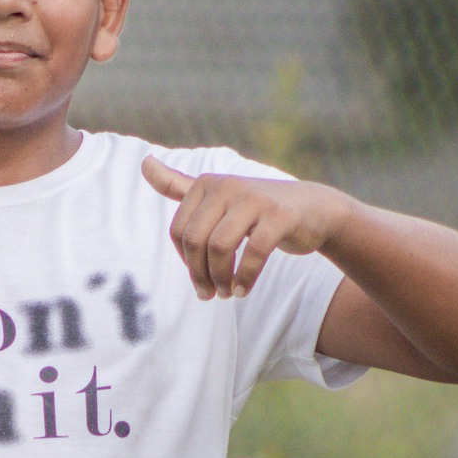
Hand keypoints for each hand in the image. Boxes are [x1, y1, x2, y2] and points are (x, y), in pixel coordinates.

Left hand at [140, 155, 347, 300]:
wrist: (314, 210)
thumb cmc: (258, 209)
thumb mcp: (217, 196)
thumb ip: (179, 185)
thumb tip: (144, 163)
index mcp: (207, 184)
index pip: (179, 232)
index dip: (186, 262)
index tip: (199, 279)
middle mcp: (227, 186)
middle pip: (196, 240)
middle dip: (200, 274)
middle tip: (211, 293)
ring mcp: (254, 198)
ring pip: (220, 247)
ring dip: (221, 278)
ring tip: (228, 292)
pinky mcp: (279, 215)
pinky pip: (253, 252)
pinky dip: (245, 277)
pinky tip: (243, 290)